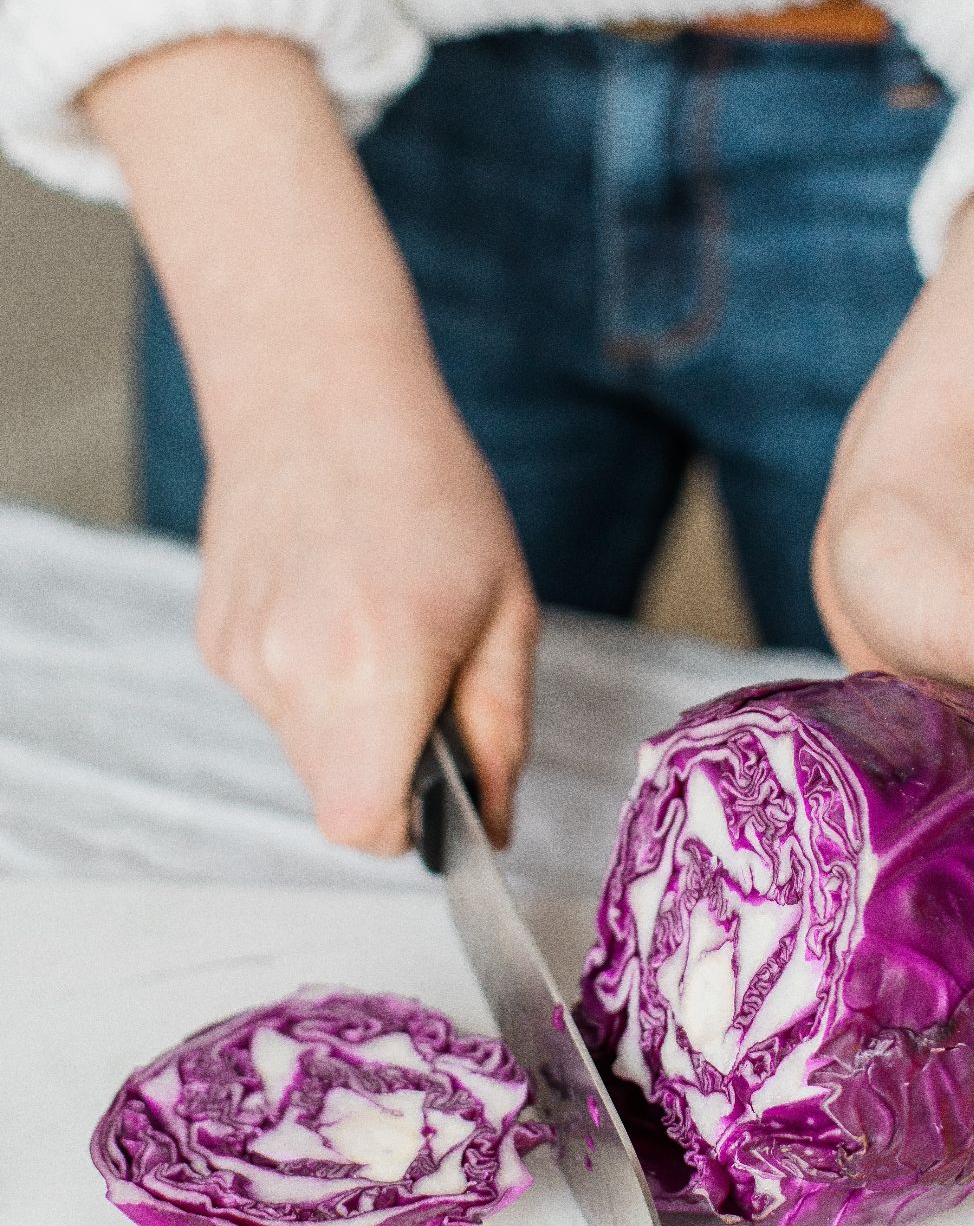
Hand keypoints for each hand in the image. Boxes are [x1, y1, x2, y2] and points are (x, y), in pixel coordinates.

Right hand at [196, 377, 537, 854]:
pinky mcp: (215, 641)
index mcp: (378, 665)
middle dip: (387, 770)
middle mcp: (294, 672)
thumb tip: (493, 824)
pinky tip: (332, 606)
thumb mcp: (506, 611)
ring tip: (375, 627)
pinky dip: (310, 681)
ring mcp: (242, 658)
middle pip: (335, 797)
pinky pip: (275, 702)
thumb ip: (501, 732)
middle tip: (423, 683)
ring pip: (305, 751)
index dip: (406, 827)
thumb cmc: (428, 491)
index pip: (362, 824)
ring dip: (349, 722)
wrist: (319, 397)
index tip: (438, 792)